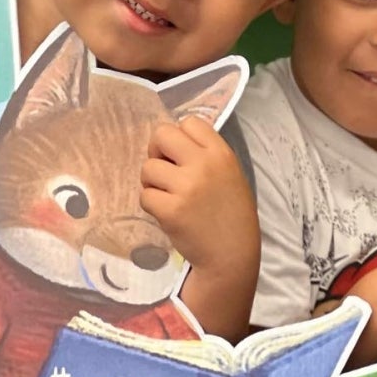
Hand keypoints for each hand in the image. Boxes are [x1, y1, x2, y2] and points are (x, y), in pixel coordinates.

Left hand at [141, 117, 259, 339]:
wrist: (231, 254)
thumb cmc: (231, 214)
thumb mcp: (230, 174)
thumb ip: (205, 156)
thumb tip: (170, 144)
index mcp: (221, 153)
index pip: (189, 122)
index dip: (180, 137)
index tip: (181, 156)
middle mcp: (204, 164)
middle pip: (162, 134)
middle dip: (157, 151)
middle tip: (165, 170)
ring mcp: (186, 187)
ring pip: (148, 168)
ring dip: (152, 182)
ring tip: (169, 196)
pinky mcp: (170, 210)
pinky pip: (145, 196)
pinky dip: (152, 204)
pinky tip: (168, 213)